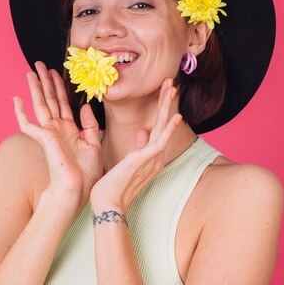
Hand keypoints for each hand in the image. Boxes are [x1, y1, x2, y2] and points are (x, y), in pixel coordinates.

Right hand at [13, 61, 103, 205]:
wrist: (78, 190)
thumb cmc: (87, 174)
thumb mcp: (94, 145)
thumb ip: (89, 124)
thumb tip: (85, 106)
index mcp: (69, 130)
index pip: (63, 103)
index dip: (59, 87)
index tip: (56, 72)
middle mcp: (57, 129)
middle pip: (50, 99)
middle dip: (45, 81)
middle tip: (40, 64)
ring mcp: (48, 133)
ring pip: (40, 104)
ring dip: (35, 87)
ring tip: (31, 71)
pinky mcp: (43, 139)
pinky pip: (27, 123)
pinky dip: (20, 111)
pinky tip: (16, 98)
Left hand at [89, 78, 181, 212]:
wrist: (108, 203)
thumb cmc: (114, 184)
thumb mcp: (127, 160)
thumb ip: (138, 145)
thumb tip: (143, 130)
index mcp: (151, 155)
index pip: (159, 126)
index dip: (163, 107)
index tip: (165, 91)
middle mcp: (155, 156)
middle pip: (164, 122)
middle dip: (167, 101)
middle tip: (171, 81)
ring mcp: (152, 158)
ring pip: (164, 126)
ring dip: (168, 106)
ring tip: (172, 87)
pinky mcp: (145, 160)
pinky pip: (160, 141)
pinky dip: (169, 128)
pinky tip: (175, 116)